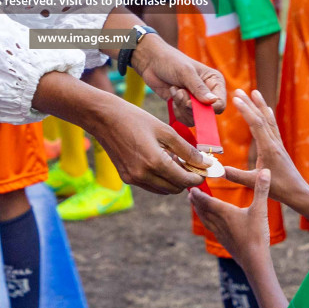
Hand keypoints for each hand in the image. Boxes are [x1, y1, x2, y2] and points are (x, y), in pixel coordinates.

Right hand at [90, 97, 213, 194]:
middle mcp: (142, 175)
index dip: (198, 176)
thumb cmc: (135, 119)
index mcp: (154, 162)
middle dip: (186, 179)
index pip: (184, 180)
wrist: (103, 117)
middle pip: (175, 188)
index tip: (205, 170)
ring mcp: (133, 178)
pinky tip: (161, 161)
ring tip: (175, 160)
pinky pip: (150, 185)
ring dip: (173, 180)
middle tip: (192, 163)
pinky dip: (160, 178)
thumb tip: (204, 162)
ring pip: (163, 189)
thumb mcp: (165, 130)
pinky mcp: (126, 178)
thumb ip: (186, 149)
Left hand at [134, 34, 225, 112]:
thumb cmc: (170, 61)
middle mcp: (208, 93)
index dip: (207, 109)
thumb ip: (198, 88)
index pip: (219, 104)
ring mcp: (196, 101)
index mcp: (215, 82)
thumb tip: (213, 102)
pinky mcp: (184, 107)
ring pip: (195, 118)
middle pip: (206, 114)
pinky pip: (185, 119)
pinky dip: (177, 110)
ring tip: (175, 91)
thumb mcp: (185, 72)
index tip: (189, 103)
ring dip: (181, 107)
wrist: (151, 62)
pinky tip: (172, 96)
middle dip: (190, 107)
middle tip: (180, 92)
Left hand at [188, 166, 272, 265]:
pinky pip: (211, 229)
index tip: (192, 187)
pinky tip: (210, 223)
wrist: (254, 261)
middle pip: (203, 210)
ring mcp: (220, 234)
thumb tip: (266, 171)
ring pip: (206, 220)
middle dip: (196, 201)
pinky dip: (207, 222)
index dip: (198, 194)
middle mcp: (219, 223)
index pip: (207, 201)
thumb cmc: (257, 235)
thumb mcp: (261, 210)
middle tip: (190, 193)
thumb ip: (262, 189)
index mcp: (225, 213)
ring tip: (196, 206)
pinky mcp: (224, 242)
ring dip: (199, 211)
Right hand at [219, 89, 304, 209]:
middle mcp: (274, 142)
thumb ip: (236, 176)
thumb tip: (217, 169)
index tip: (235, 98)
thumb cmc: (279, 189)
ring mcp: (278, 144)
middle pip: (261, 118)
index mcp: (268, 148)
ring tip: (255, 92)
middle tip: (238, 90)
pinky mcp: (279, 147)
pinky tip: (267, 111)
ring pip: (269, 120)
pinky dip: (268, 115)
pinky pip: (273, 126)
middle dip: (250, 103)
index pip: (255, 124)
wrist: (298, 192)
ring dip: (261, 105)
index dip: (245, 110)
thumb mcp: (254, 183)